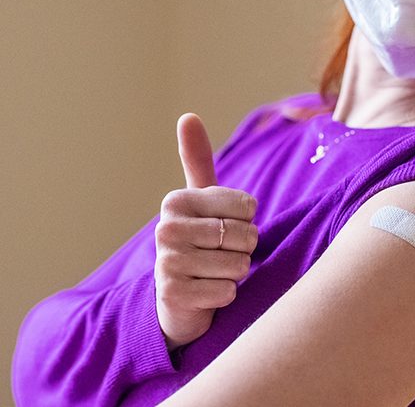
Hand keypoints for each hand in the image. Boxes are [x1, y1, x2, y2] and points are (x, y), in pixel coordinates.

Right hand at [155, 113, 258, 350]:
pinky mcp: (173, 295)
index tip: (227, 227)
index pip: (246, 206)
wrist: (178, 298)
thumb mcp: (200, 200)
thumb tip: (188, 116)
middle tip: (223, 254)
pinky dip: (226, 295)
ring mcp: (167, 263)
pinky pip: (226, 291)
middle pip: (244, 235)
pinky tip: (209, 292)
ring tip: (215, 272)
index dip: (248, 221)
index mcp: (176, 201)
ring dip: (236, 273)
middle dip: (244, 249)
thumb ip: (197, 160)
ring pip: (238, 264)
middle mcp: (166, 229)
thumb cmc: (199, 241)